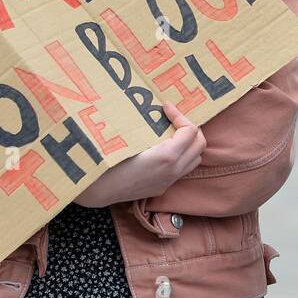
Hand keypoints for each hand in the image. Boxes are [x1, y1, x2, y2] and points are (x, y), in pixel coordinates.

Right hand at [73, 101, 205, 207]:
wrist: (97, 190)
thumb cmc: (109, 160)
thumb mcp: (130, 138)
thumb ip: (150, 125)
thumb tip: (157, 107)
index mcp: (168, 156)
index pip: (190, 130)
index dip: (179, 115)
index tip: (165, 107)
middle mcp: (174, 170)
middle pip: (200, 145)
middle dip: (190, 128)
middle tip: (172, 118)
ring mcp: (169, 181)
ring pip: (194, 159)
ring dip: (188, 144)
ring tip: (171, 132)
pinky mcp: (162, 188)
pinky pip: (182, 170)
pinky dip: (181, 156)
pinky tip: (163, 148)